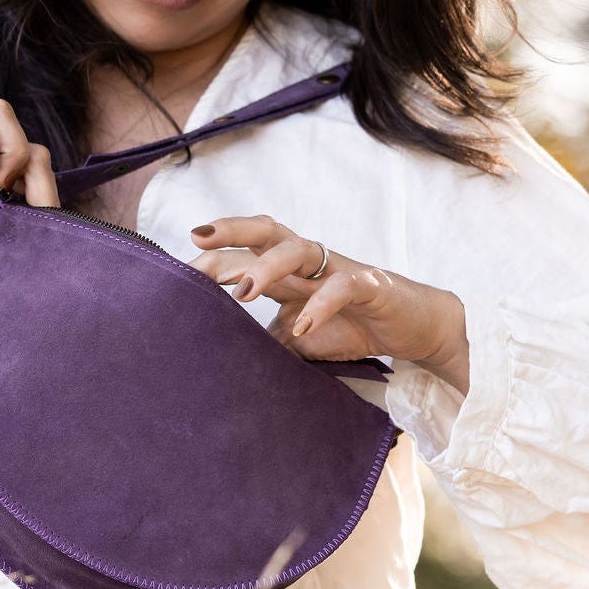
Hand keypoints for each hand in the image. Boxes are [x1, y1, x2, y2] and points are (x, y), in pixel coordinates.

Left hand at [187, 214, 467, 383]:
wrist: (413, 329)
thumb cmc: (350, 326)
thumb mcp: (297, 337)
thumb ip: (263, 340)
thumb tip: (218, 357)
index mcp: (288, 269)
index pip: (244, 252)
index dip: (213, 256)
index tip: (175, 267)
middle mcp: (310, 261)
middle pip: (266, 231)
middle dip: (231, 231)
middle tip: (197, 240)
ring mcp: (339, 268)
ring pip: (300, 250)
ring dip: (269, 266)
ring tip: (243, 291)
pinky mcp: (370, 285)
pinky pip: (343, 287)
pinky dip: (321, 306)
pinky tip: (302, 327)